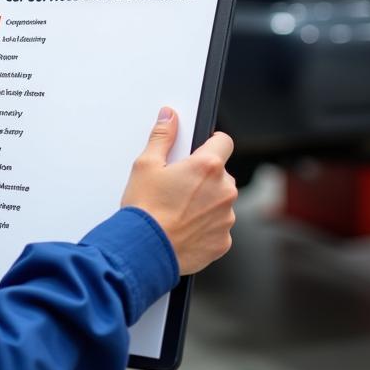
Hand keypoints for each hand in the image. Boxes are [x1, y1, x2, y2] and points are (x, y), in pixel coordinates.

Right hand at [121, 108, 236, 275]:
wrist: (143, 252)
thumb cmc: (144, 210)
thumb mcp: (146, 165)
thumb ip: (162, 136)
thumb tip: (169, 117)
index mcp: (208, 166)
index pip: (224, 141)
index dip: (212, 143)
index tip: (200, 150)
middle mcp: (224, 190)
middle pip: (221, 174)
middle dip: (205, 177)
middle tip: (179, 186)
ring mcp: (226, 218)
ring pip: (220, 201)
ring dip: (207, 202)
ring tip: (179, 210)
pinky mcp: (223, 241)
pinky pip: (218, 227)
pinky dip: (206, 226)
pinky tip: (184, 228)